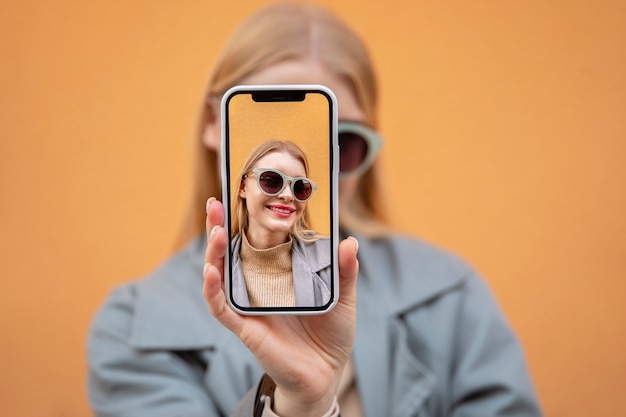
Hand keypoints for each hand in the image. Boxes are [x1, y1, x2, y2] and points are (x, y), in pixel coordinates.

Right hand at [202, 197, 358, 416]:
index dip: (244, 220)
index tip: (238, 194)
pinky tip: (211, 270)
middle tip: (215, 202)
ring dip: (213, 252)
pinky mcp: (244, 327)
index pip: (255, 242)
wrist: (326, 374)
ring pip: (219, 275)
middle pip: (231, 253)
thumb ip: (344, 271)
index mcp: (278, 275)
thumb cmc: (331, 335)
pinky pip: (221, 305)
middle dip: (219, 227)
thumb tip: (349, 241)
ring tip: (216, 229)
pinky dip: (212, 288)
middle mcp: (258, 287)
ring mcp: (248, 306)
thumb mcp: (342, 298)